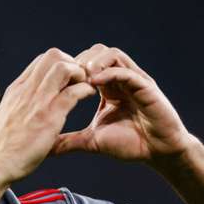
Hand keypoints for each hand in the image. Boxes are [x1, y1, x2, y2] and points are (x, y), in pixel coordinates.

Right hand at [0, 48, 96, 185]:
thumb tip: (32, 106)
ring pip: (63, 67)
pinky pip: (73, 91)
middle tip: (81, 80)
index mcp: (17, 89)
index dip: (60, 64)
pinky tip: (88, 96)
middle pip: (53, 55)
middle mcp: (26, 90)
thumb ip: (21, 106)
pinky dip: (85, 89)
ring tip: (86, 86)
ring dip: (80, 73)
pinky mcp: (49, 116)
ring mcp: (37, 101)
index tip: (69, 80)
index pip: (41, 60)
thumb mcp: (9, 118)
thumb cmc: (3, 148)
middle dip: (73, 63)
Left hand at [51, 44, 194, 163]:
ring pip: (112, 53)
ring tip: (82, 77)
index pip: (86, 64)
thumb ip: (69, 142)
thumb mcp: (92, 141)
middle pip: (97, 51)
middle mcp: (120, 78)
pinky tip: (95, 84)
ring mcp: (134, 80)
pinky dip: (110, 73)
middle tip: (68, 78)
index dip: (70, 69)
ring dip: (94, 62)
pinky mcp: (146, 86)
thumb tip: (45, 149)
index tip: (57, 83)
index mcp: (107, 87)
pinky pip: (126, 71)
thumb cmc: (130, 144)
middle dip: (80, 61)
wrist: (158, 152)